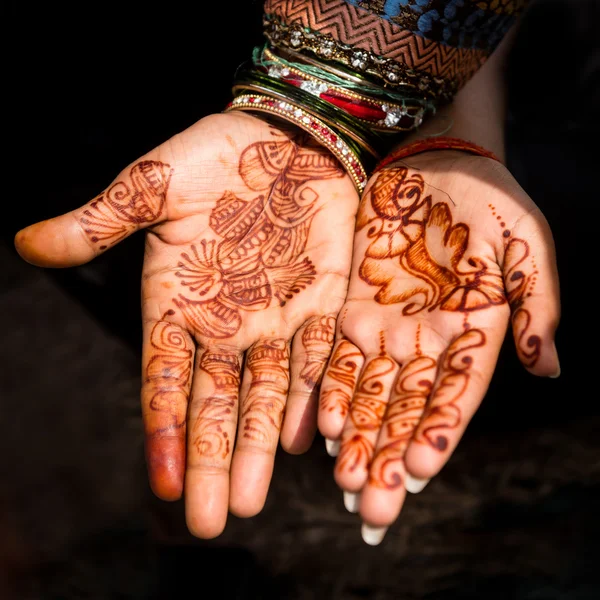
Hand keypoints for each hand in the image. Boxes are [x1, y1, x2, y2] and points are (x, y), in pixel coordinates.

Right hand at [14, 112, 358, 536]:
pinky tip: (306, 440)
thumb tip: (29, 244)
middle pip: (215, 404)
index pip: (165, 379)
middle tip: (208, 521)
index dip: (163, 431)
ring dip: (258, 448)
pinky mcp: (320, 305)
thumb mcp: (153, 184)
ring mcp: (274, 318)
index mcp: (179, 301)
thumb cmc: (217, 156)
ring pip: (266, 396)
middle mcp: (225, 322)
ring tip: (248, 501)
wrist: (288, 138)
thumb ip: (101, 221)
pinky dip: (311, 398)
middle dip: (211, 460)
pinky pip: (315, 360)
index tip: (163, 483)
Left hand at [317, 151, 559, 541]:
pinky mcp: (353, 306)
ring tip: (343, 477)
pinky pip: (342, 357)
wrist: (437, 162)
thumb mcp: (526, 245)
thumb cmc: (489, 199)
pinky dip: (334, 389)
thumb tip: (549, 368)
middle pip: (410, 409)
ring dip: (359, 436)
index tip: (417, 471)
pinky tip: (324, 424)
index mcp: (474, 332)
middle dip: (390, 456)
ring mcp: (388, 326)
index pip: (457, 396)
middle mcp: (428, 340)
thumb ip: (535, 306)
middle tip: (371, 507)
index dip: (440, 433)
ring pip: (372, 394)